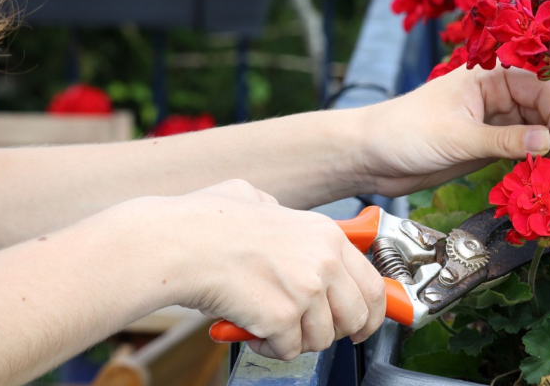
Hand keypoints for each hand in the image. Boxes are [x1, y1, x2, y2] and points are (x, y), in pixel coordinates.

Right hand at [150, 180, 385, 359]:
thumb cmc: (206, 223)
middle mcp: (323, 261)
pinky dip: (270, 347)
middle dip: (339, 333)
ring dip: (296, 340)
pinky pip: (289, 349)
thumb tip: (282, 214)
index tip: (364, 322)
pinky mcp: (282, 317)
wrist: (176, 244)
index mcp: (325, 235)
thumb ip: (282, 213)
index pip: (373, 283)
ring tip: (270, 324)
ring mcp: (306, 290)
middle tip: (316, 334)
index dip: (372, 311)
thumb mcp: (258, 200)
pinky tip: (252, 329)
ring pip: (323, 338)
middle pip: (357, 316)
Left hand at [356, 65, 549, 196]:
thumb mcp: (458, 136)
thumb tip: (548, 142)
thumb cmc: (405, 132)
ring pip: (534, 132)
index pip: (539, 87)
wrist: (369, 157)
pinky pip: (519, 151)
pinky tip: (537, 176)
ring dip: (548, 152)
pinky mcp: (485, 147)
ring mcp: (491, 122)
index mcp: (488, 77)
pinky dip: (532, 163)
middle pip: (543, 110)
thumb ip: (504, 140)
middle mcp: (494, 96)